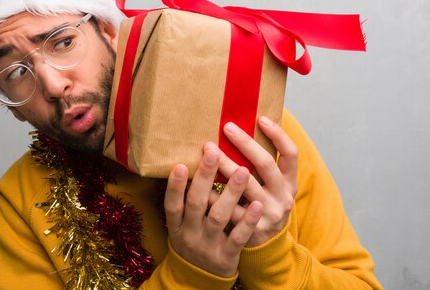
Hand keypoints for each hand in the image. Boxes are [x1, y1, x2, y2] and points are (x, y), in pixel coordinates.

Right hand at [164, 147, 263, 276]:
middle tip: (214, 153)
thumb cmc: (193, 240)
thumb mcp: (181, 225)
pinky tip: (257, 204)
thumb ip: (185, 201)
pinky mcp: (226, 257)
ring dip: (230, 193)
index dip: (174, 186)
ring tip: (242, 171)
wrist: (199, 280)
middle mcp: (189, 235)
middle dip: (205, 178)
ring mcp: (208, 246)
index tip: (179, 164)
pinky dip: (247, 221)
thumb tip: (192, 163)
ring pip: (218, 217)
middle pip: (196, 204)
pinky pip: (238, 237)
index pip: (172, 203)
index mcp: (176, 225)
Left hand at [210, 116, 297, 247]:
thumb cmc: (263, 203)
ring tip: (209, 150)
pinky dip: (214, 195)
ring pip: (246, 185)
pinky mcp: (252, 230)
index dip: (278, 135)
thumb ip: (263, 163)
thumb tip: (246, 125)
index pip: (291, 153)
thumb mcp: (272, 185)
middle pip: (265, 164)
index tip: (260, 118)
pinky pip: (230, 209)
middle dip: (245, 143)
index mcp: (290, 181)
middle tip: (225, 127)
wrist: (268, 245)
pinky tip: (200, 183)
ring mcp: (270, 214)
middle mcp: (283, 196)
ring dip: (226, 165)